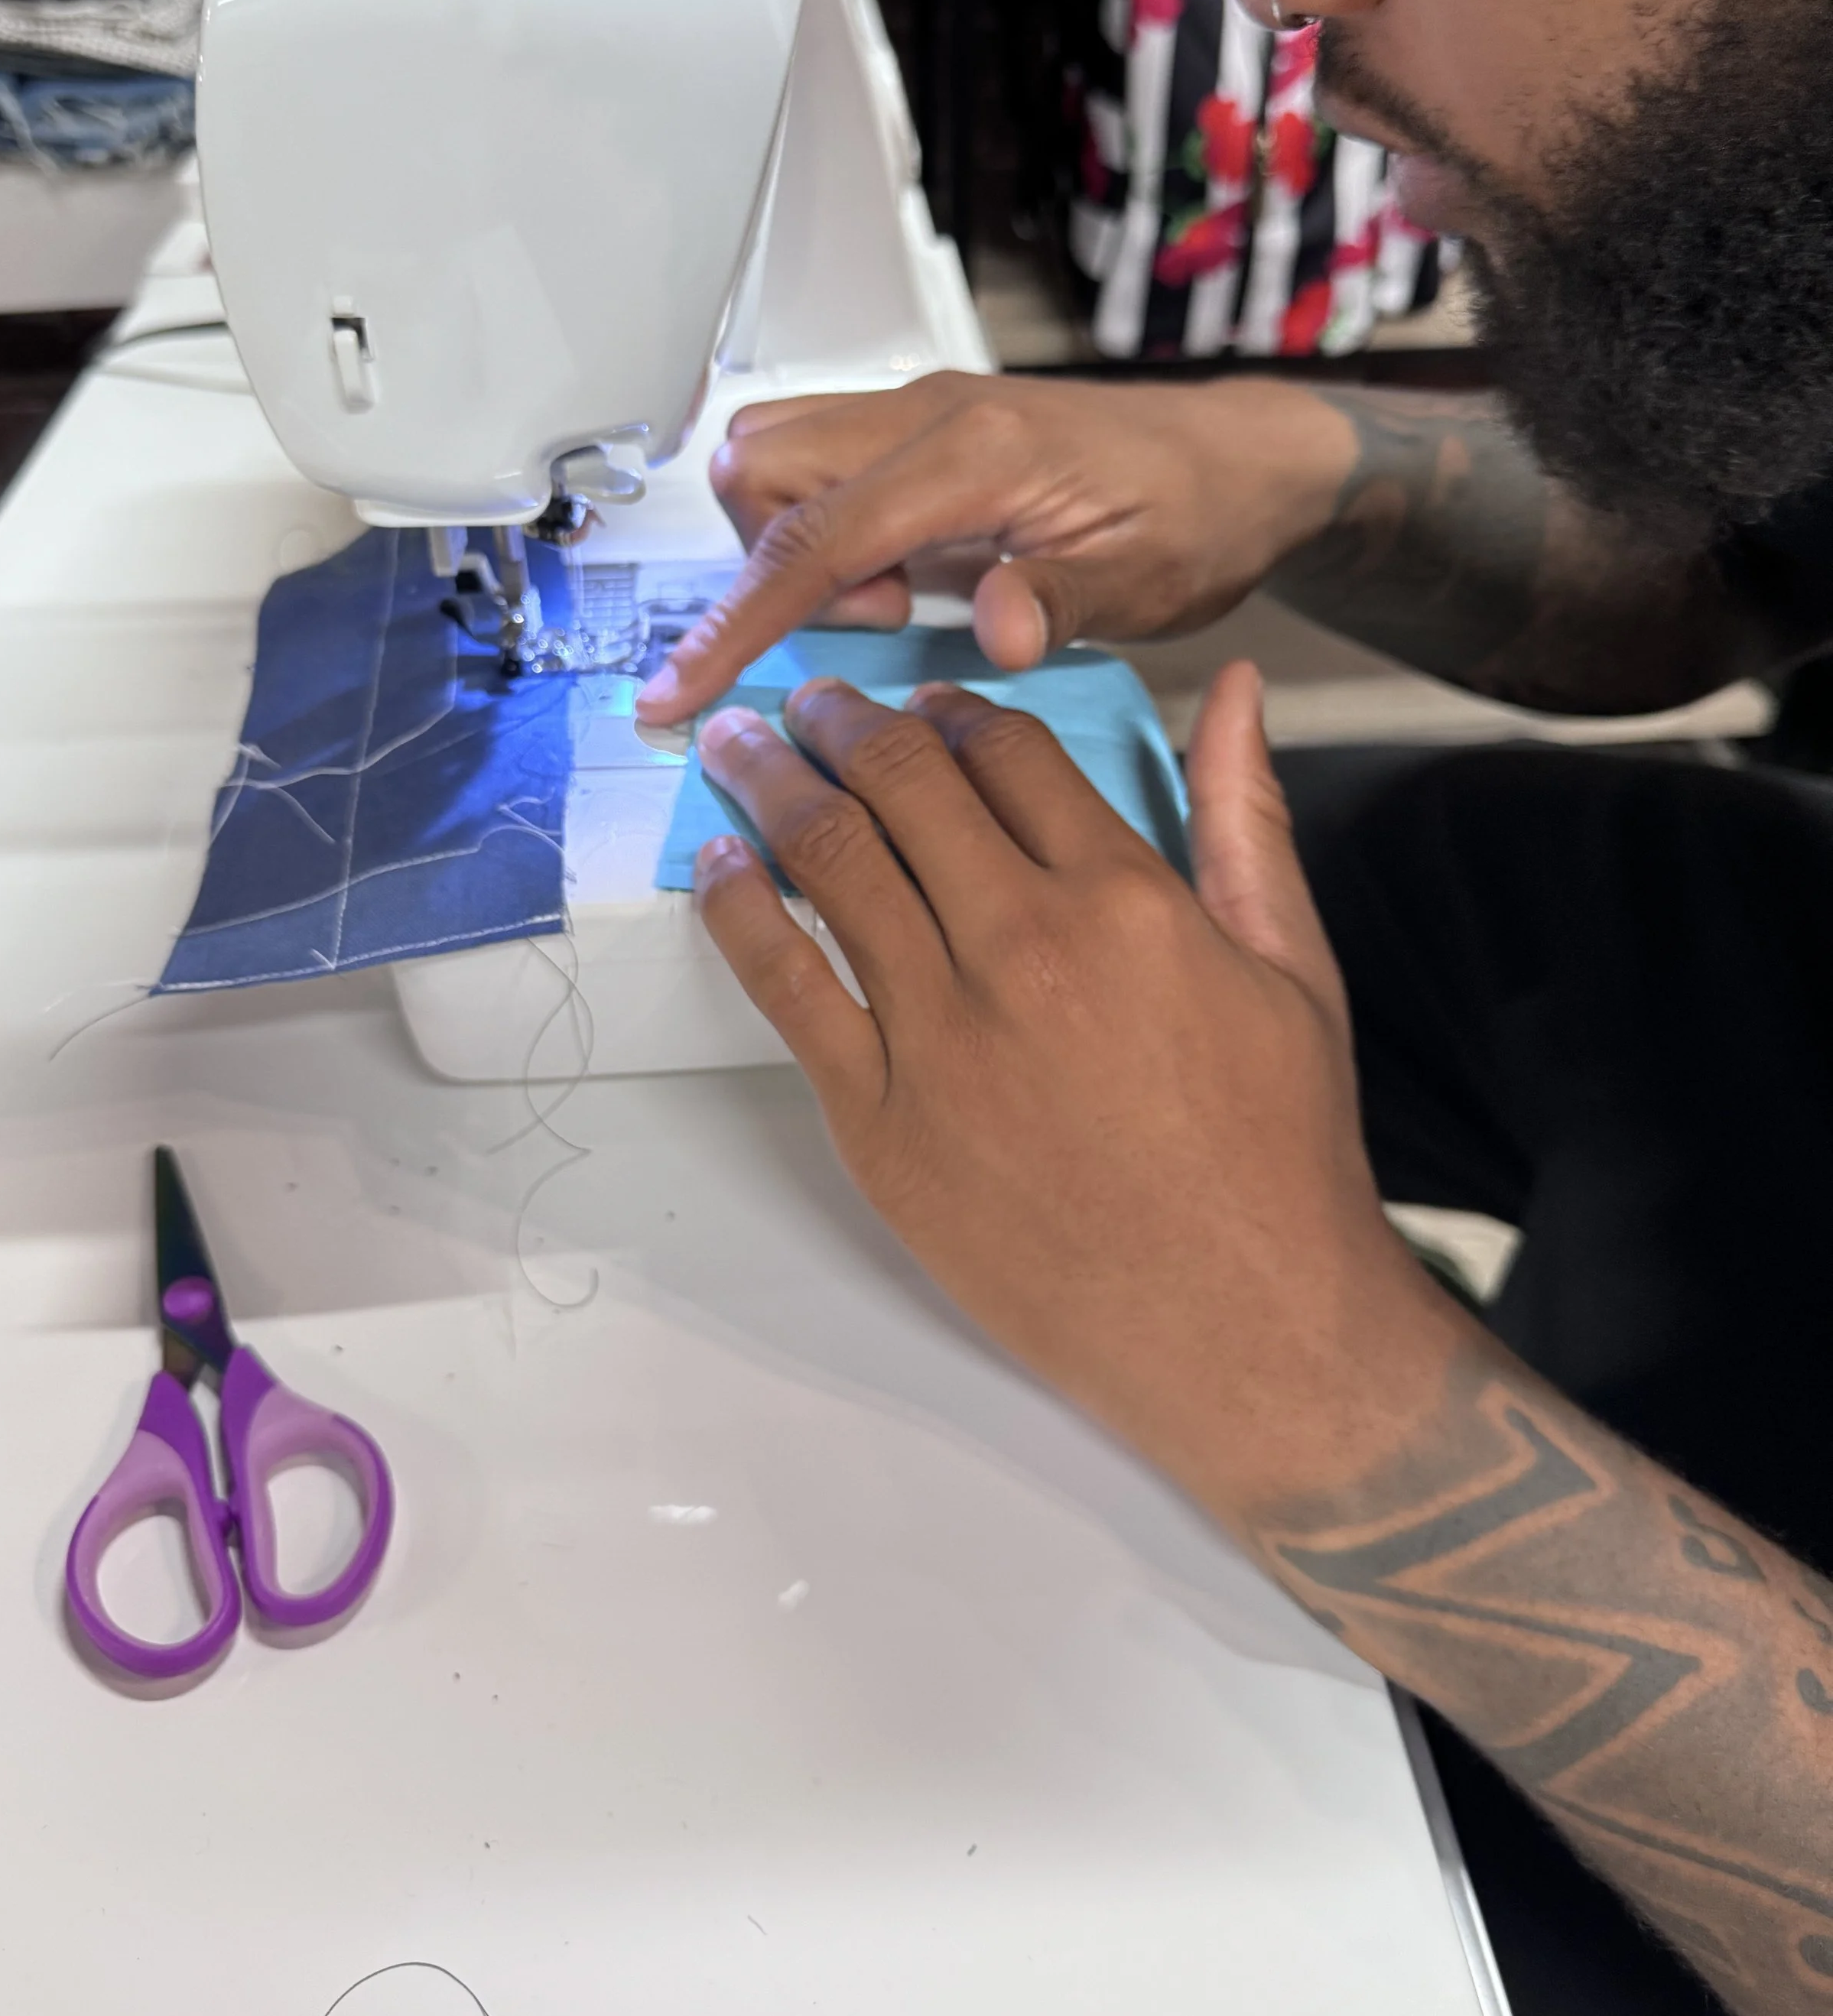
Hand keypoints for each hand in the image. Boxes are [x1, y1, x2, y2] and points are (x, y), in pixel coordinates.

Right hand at [636, 370, 1356, 724]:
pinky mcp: (922, 431)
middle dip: (767, 560)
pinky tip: (903, 581)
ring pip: (776, 452)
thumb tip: (996, 633)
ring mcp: (919, 413)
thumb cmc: (1200, 516)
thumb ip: (1059, 601)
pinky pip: (821, 465)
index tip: (676, 692)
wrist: (1243, 459)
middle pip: (761, 463)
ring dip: (793, 540)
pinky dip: (824, 530)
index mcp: (976, 452)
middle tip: (878, 621)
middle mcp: (928, 412)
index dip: (738, 621)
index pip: (816, 534)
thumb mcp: (1146, 581)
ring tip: (893, 603)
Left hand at [691, 660, 1459, 1523]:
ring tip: (741, 746)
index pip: (1006, 750)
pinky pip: (784, 984)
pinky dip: (739, 908)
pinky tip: (723, 864)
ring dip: (772, 782)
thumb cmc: (1276, 1153)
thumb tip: (1232, 689)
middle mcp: (1023, 948)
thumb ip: (1244, 817)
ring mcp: (940, 1035)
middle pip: (901, 784)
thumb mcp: (1293, 968)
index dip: (950, 707)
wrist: (1245, 1326)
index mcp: (1126, 899)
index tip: (920, 701)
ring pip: (830, 862)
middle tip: (812, 701)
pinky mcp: (880, 1121)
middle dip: (844, 721)